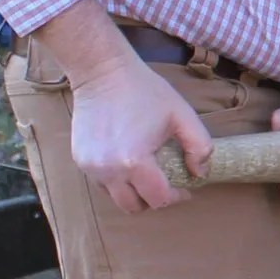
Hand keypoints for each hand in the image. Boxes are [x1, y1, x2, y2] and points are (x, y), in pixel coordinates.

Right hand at [30, 3, 211, 213]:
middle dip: (153, 199)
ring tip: (146, 171)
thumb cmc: (144, 91)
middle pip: (134, 206)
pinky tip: (127, 159)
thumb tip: (199, 173)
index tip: (185, 186)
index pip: (158, 199)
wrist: (102, 72)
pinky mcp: (80, 159)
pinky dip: (117, 179)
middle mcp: (109, 171)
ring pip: (116, 197)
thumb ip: (199, 146)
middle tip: (165, 183)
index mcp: (134, 162)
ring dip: (133, 191)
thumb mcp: (182, 114)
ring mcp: (91, 167)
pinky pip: (102, 182)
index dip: (176, 197)